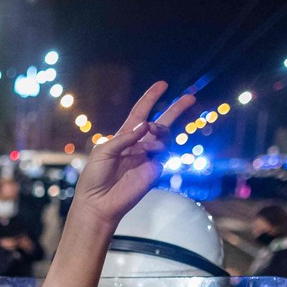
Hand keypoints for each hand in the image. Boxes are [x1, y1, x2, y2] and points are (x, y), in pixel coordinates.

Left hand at [70, 82, 194, 229]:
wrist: (99, 202)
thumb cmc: (95, 176)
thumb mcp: (103, 151)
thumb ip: (124, 138)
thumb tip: (146, 125)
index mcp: (124, 137)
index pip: (140, 113)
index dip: (150, 98)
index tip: (163, 84)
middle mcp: (138, 145)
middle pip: (161, 124)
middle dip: (176, 110)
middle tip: (190, 98)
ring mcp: (148, 157)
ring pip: (164, 137)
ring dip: (161, 130)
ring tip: (153, 132)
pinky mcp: (154, 170)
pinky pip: (164, 153)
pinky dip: (160, 147)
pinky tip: (151, 150)